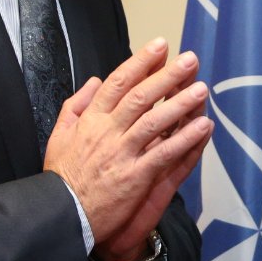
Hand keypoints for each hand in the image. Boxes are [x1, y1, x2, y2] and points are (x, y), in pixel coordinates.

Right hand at [44, 38, 212, 248]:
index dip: (141, 62)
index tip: (160, 47)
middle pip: (141, 96)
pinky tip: (203, 127)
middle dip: (167, 75)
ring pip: (155, 121)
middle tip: (190, 59)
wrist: (62, 214)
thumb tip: (94, 80)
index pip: (118, 82)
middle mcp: (107, 131)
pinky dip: (185, 139)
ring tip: (201, 88)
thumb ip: (75, 105)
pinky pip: (164, 153)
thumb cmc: (62, 177)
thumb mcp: (58, 135)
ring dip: (180, 103)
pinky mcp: (135, 176)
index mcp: (91, 119)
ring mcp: (122, 153)